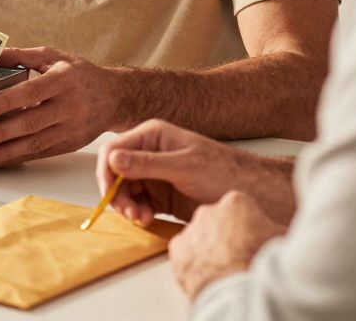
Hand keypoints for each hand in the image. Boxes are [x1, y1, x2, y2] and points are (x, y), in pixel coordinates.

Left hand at [0, 47, 121, 166]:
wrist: (115, 97)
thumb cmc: (79, 74)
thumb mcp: (54, 57)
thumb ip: (21, 56)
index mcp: (63, 79)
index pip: (33, 92)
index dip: (9, 101)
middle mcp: (70, 105)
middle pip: (33, 122)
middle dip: (3, 132)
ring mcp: (72, 127)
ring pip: (37, 142)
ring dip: (8, 151)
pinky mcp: (71, 143)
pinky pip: (43, 153)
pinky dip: (20, 157)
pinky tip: (3, 159)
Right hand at [97, 119, 267, 225]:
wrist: (249, 192)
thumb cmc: (222, 171)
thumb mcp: (183, 166)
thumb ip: (147, 164)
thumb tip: (113, 159)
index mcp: (152, 136)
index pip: (113, 150)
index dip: (106, 171)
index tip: (108, 193)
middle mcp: (149, 153)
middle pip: (115, 173)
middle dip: (118, 194)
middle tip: (128, 213)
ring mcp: (154, 174)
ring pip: (125, 191)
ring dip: (127, 206)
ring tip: (141, 218)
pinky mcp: (161, 194)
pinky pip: (139, 203)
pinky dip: (138, 212)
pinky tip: (146, 219)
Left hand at [169, 190, 285, 299]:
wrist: (238, 291)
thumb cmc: (262, 265)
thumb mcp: (282, 240)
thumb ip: (274, 229)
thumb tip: (278, 230)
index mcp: (236, 203)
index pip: (241, 210)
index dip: (248, 227)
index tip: (253, 241)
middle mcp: (208, 211)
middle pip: (218, 221)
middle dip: (226, 235)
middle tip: (238, 256)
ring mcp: (191, 229)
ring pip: (200, 236)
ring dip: (210, 249)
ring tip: (225, 269)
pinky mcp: (177, 249)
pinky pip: (186, 252)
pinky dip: (194, 262)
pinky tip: (209, 274)